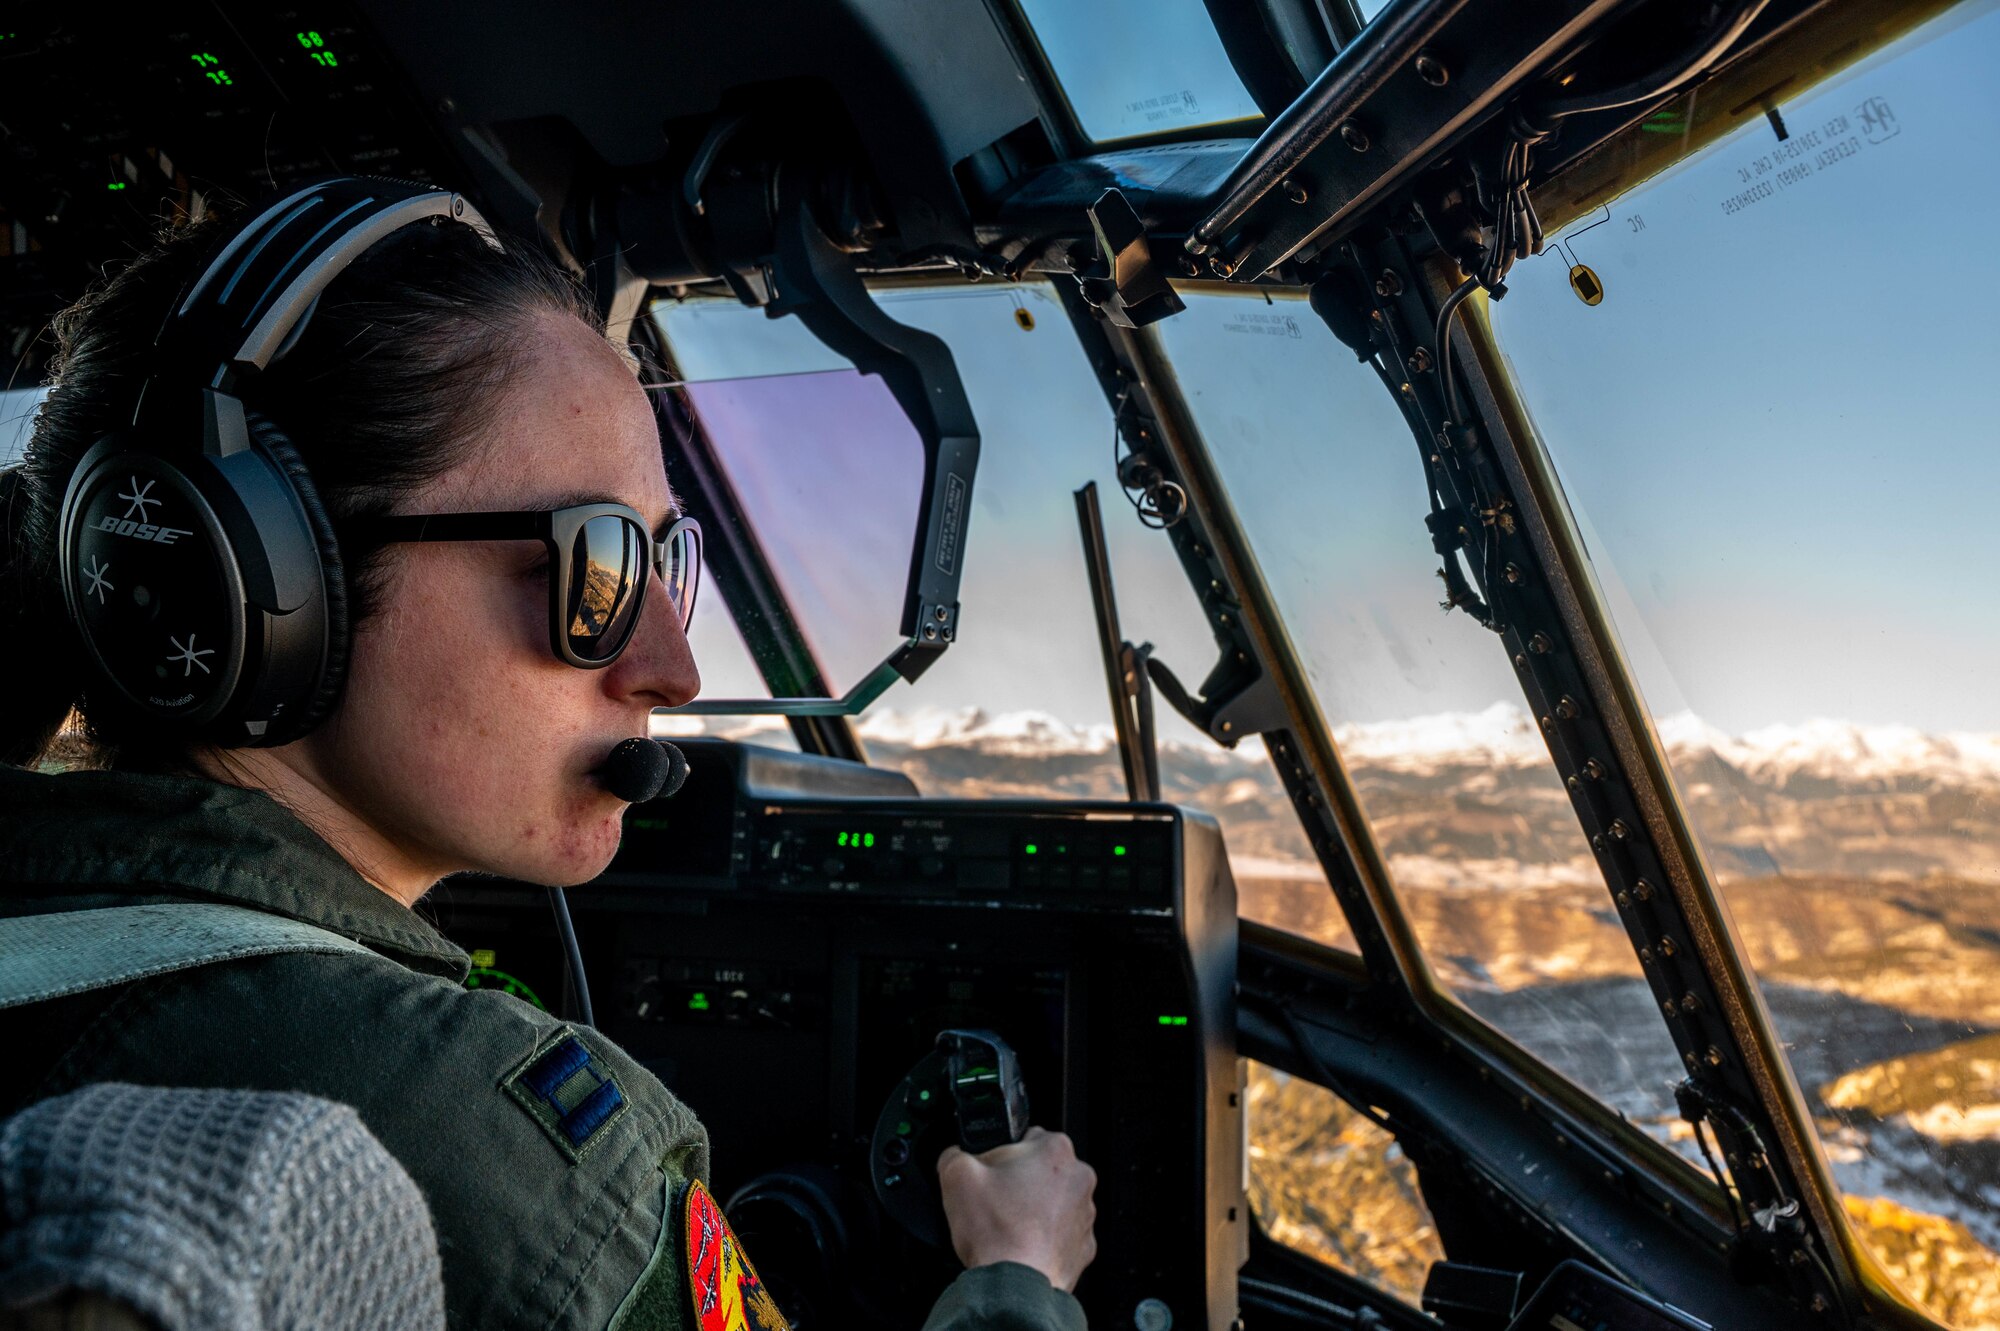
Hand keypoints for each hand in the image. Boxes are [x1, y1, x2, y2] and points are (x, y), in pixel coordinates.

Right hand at [937, 1127, 1097, 1291]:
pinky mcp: (1083, 1245)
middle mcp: (1078, 1177)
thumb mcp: (956, 1176)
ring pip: (1052, 1201)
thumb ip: (953, 1153)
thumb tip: (954, 1154)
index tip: (989, 1173)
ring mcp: (1085, 1213)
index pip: (1024, 1135)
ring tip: (1006, 1226)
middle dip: (1017, 1181)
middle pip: (1040, 1169)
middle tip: (994, 1201)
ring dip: (1032, 1209)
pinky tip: (1020, 1244)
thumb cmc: (996, 1234)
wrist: (1015, 1286)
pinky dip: (1042, 1236)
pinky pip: (1059, 1232)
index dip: (999, 1154)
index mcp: (1054, 1149)